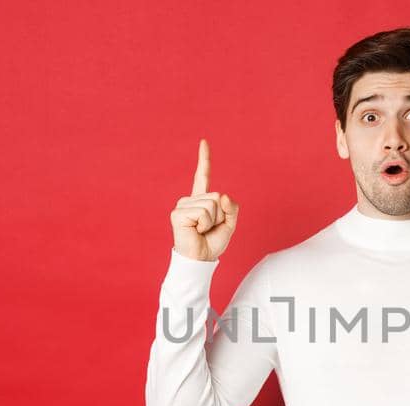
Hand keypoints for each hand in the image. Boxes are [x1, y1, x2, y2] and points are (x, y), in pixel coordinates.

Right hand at [170, 139, 239, 260]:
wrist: (200, 260)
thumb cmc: (212, 243)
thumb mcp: (229, 224)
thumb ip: (231, 208)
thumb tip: (222, 195)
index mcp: (200, 200)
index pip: (203, 176)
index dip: (204, 159)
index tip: (204, 141)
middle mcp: (190, 200)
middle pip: (216, 197)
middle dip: (220, 215)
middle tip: (208, 229)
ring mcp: (182, 206)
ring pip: (211, 204)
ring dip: (212, 221)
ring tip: (202, 231)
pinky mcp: (178, 214)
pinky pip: (203, 212)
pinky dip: (205, 224)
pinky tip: (196, 231)